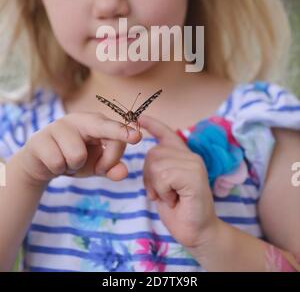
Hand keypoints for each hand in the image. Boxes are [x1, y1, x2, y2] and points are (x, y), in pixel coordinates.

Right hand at [15, 112, 140, 186]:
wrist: (40, 163)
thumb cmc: (73, 159)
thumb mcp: (95, 166)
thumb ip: (111, 168)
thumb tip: (123, 172)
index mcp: (95, 123)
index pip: (114, 130)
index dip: (124, 134)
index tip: (137, 137)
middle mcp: (78, 119)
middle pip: (99, 127)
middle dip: (115, 133)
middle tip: (129, 140)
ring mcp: (57, 127)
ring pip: (77, 155)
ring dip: (74, 166)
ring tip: (67, 161)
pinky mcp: (40, 139)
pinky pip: (57, 163)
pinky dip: (58, 169)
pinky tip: (53, 162)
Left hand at [139, 114, 217, 250]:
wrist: (197, 232)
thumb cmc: (180, 210)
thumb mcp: (164, 184)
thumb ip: (160, 166)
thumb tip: (150, 151)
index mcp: (183, 156)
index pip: (166, 133)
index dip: (152, 124)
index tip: (138, 117)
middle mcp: (191, 156)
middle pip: (153, 153)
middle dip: (149, 176)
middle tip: (163, 193)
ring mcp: (194, 164)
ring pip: (156, 165)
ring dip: (157, 186)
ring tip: (171, 197)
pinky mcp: (194, 176)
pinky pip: (164, 176)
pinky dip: (163, 192)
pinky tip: (175, 200)